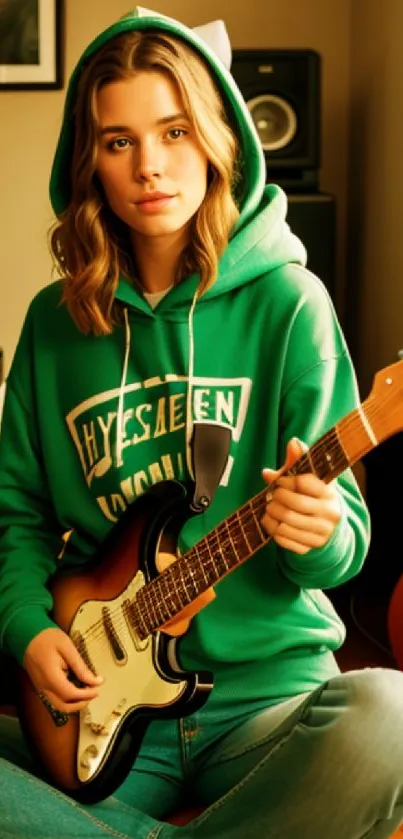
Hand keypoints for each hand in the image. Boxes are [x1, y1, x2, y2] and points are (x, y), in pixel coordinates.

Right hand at [24, 627, 102, 713]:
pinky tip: (75, 687)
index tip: (98, 689)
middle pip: (63, 706)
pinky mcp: (40, 686)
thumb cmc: (48, 638)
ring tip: (86, 691)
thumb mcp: (68, 647)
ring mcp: (41, 688)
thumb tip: (96, 681)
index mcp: (51, 677)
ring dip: (73, 703)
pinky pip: (54, 698)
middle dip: (81, 703)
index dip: (86, 695)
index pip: (70, 695)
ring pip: (58, 705)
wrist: (28, 635)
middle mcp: (44, 687)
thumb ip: (81, 667)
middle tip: (93, 692)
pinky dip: (66, 698)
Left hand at [261, 437, 340, 554]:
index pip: (303, 482)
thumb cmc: (314, 497)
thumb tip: (293, 442)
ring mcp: (320, 533)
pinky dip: (272, 528)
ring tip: (269, 507)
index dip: (286, 479)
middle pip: (293, 503)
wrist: (330, 528)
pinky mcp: (310, 547)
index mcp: (330, 493)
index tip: (282, 480)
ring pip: (285, 522)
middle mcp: (329, 514)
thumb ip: (299, 460)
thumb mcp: (310, 477)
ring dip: (271, 513)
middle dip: (276, 497)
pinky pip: (283, 538)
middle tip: (272, 495)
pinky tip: (272, 521)